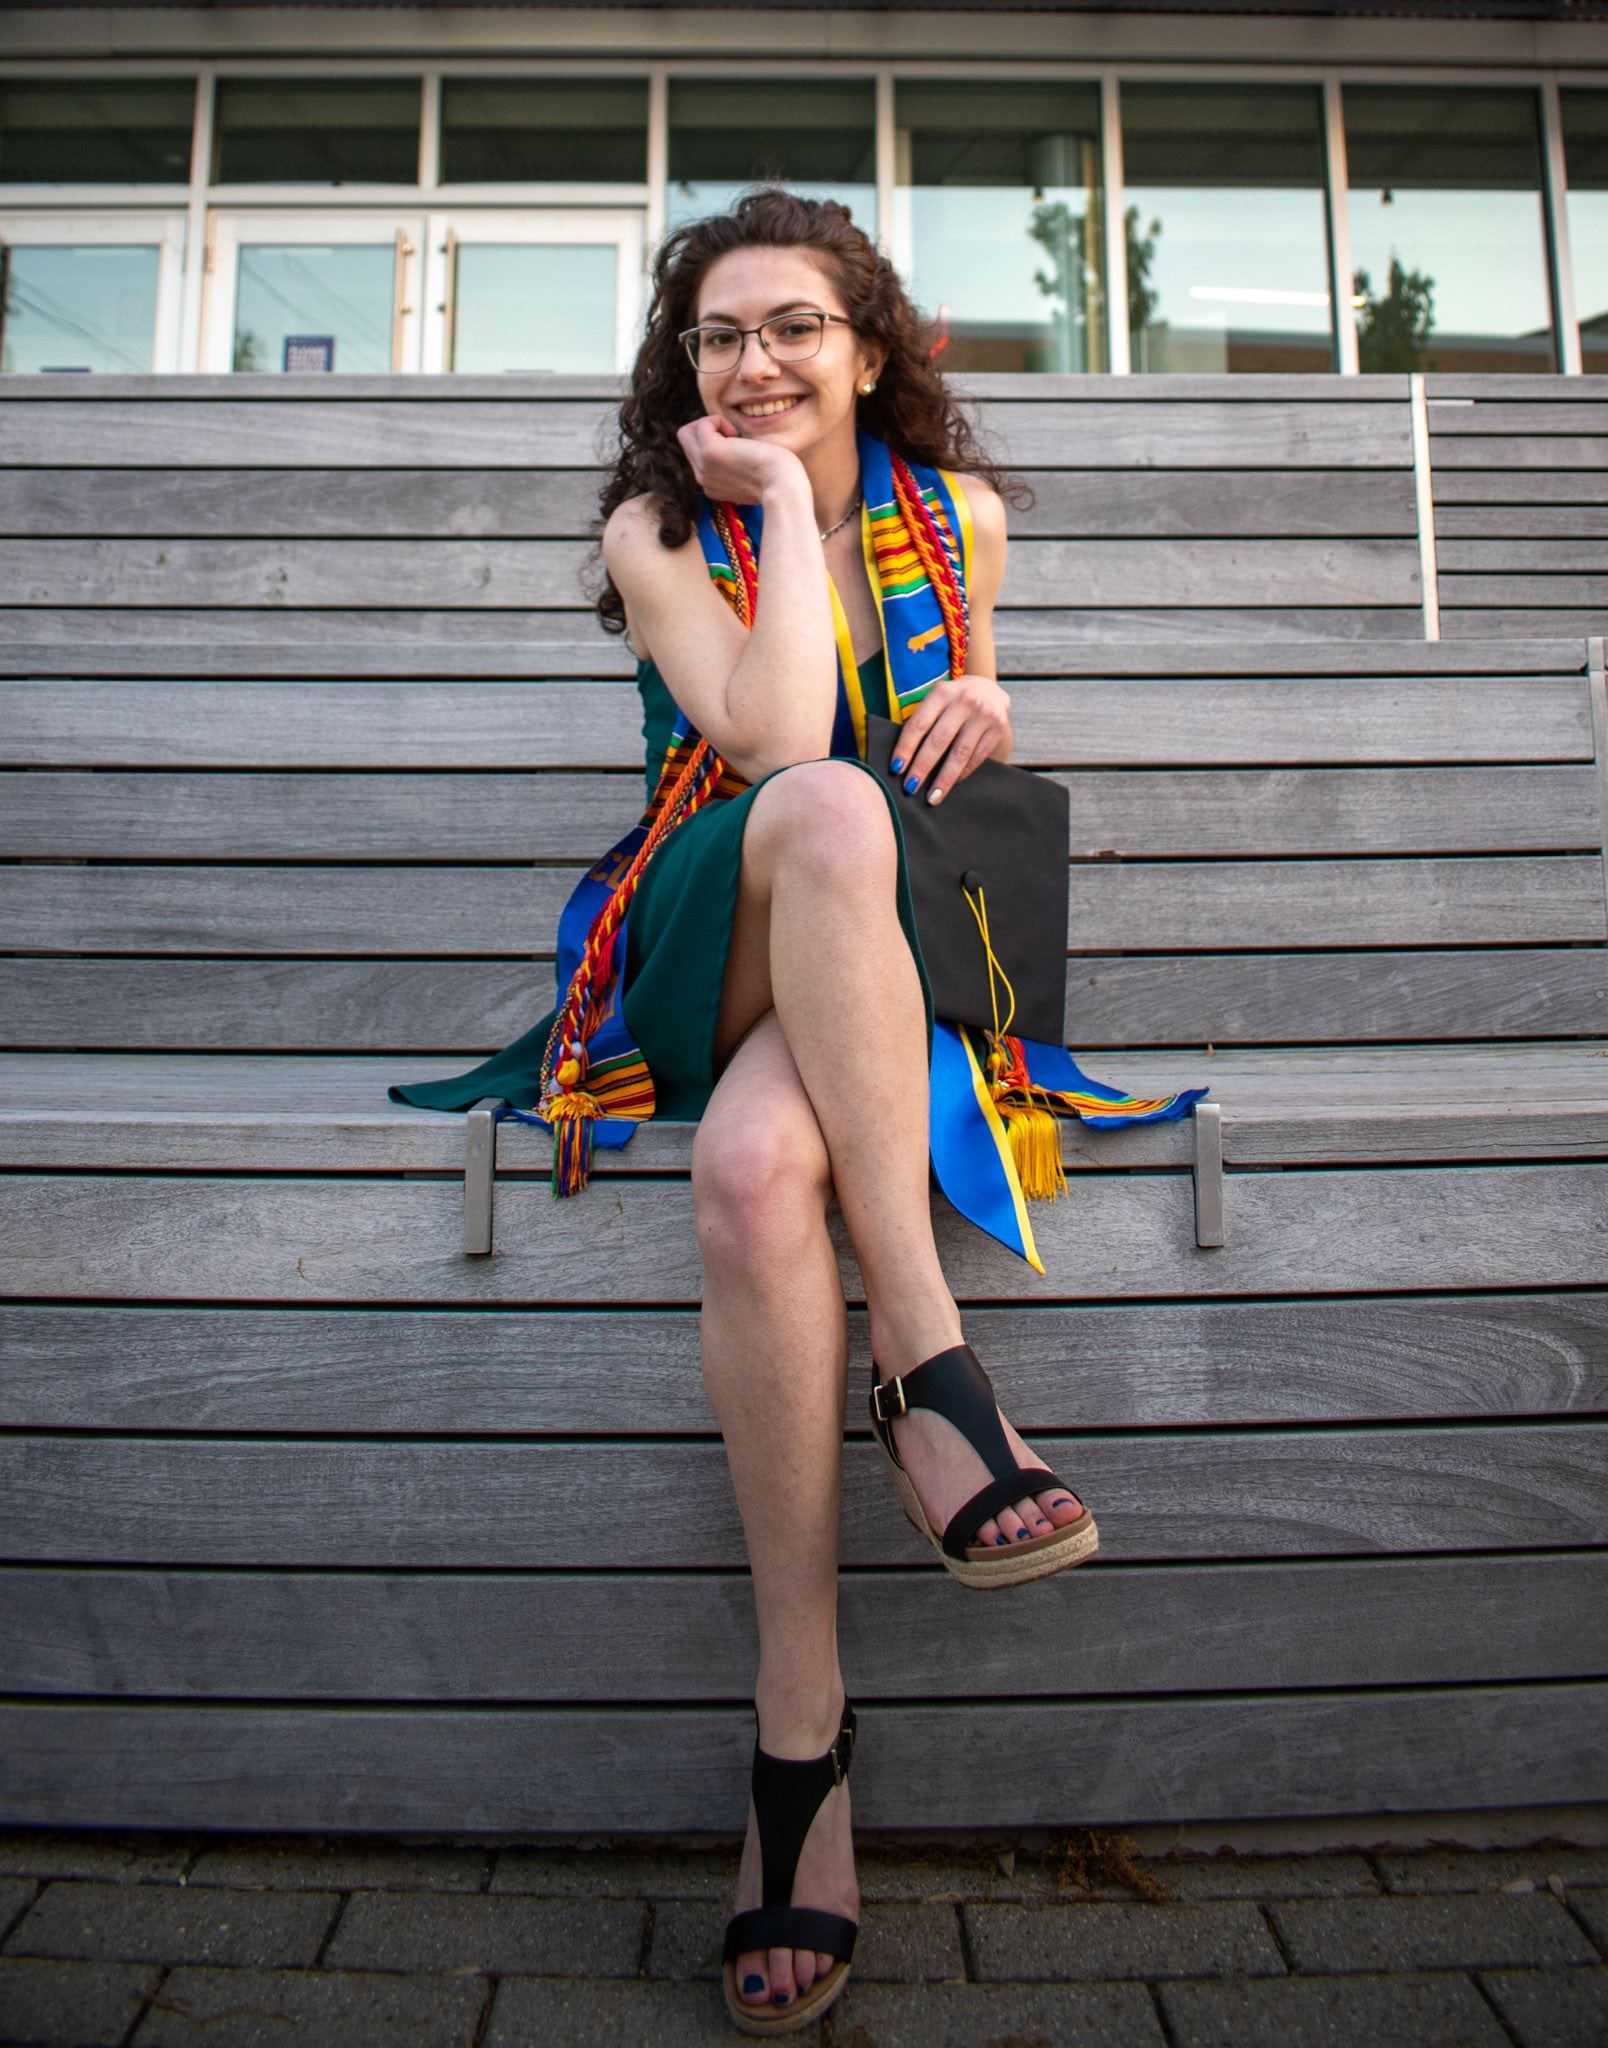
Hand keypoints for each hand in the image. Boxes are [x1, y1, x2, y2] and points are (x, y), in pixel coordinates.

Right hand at [676, 414, 803, 507]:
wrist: (783, 488)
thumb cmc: (778, 479)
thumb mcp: (752, 474)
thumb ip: (738, 464)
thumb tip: (739, 442)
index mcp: (712, 486)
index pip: (698, 455)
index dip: (716, 442)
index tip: (740, 450)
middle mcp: (703, 479)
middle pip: (687, 442)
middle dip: (708, 430)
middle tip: (735, 437)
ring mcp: (704, 467)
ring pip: (686, 433)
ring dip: (710, 424)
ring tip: (734, 435)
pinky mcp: (710, 453)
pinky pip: (702, 424)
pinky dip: (718, 420)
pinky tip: (737, 434)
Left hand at [889, 671, 1012, 804]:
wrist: (990, 690)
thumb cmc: (953, 702)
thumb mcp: (937, 701)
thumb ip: (924, 721)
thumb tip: (903, 760)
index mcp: (941, 692)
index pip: (918, 724)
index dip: (906, 748)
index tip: (896, 769)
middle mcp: (964, 700)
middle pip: (938, 741)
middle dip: (922, 767)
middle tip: (910, 788)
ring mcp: (984, 713)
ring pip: (960, 753)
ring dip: (944, 778)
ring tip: (933, 796)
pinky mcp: (998, 726)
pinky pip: (977, 756)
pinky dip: (964, 771)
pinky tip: (953, 783)